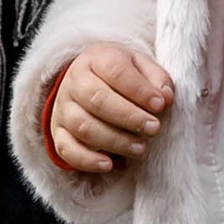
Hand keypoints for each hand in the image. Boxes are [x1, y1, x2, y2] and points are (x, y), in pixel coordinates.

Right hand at [49, 42, 174, 176]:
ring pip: (83, 126)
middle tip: (154, 128)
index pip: (115, 71)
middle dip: (129, 117)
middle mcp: (75, 81)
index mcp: (96, 59)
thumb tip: (165, 97)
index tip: (160, 104)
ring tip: (141, 148)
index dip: (139, 90)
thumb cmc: (122, 75)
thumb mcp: (141, 67)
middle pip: (97, 100)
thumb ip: (157, 79)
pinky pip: (66, 149)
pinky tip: (109, 165)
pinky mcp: (58, 132)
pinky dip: (86, 160)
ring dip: (114, 141)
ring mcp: (63, 107)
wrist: (89, 79)